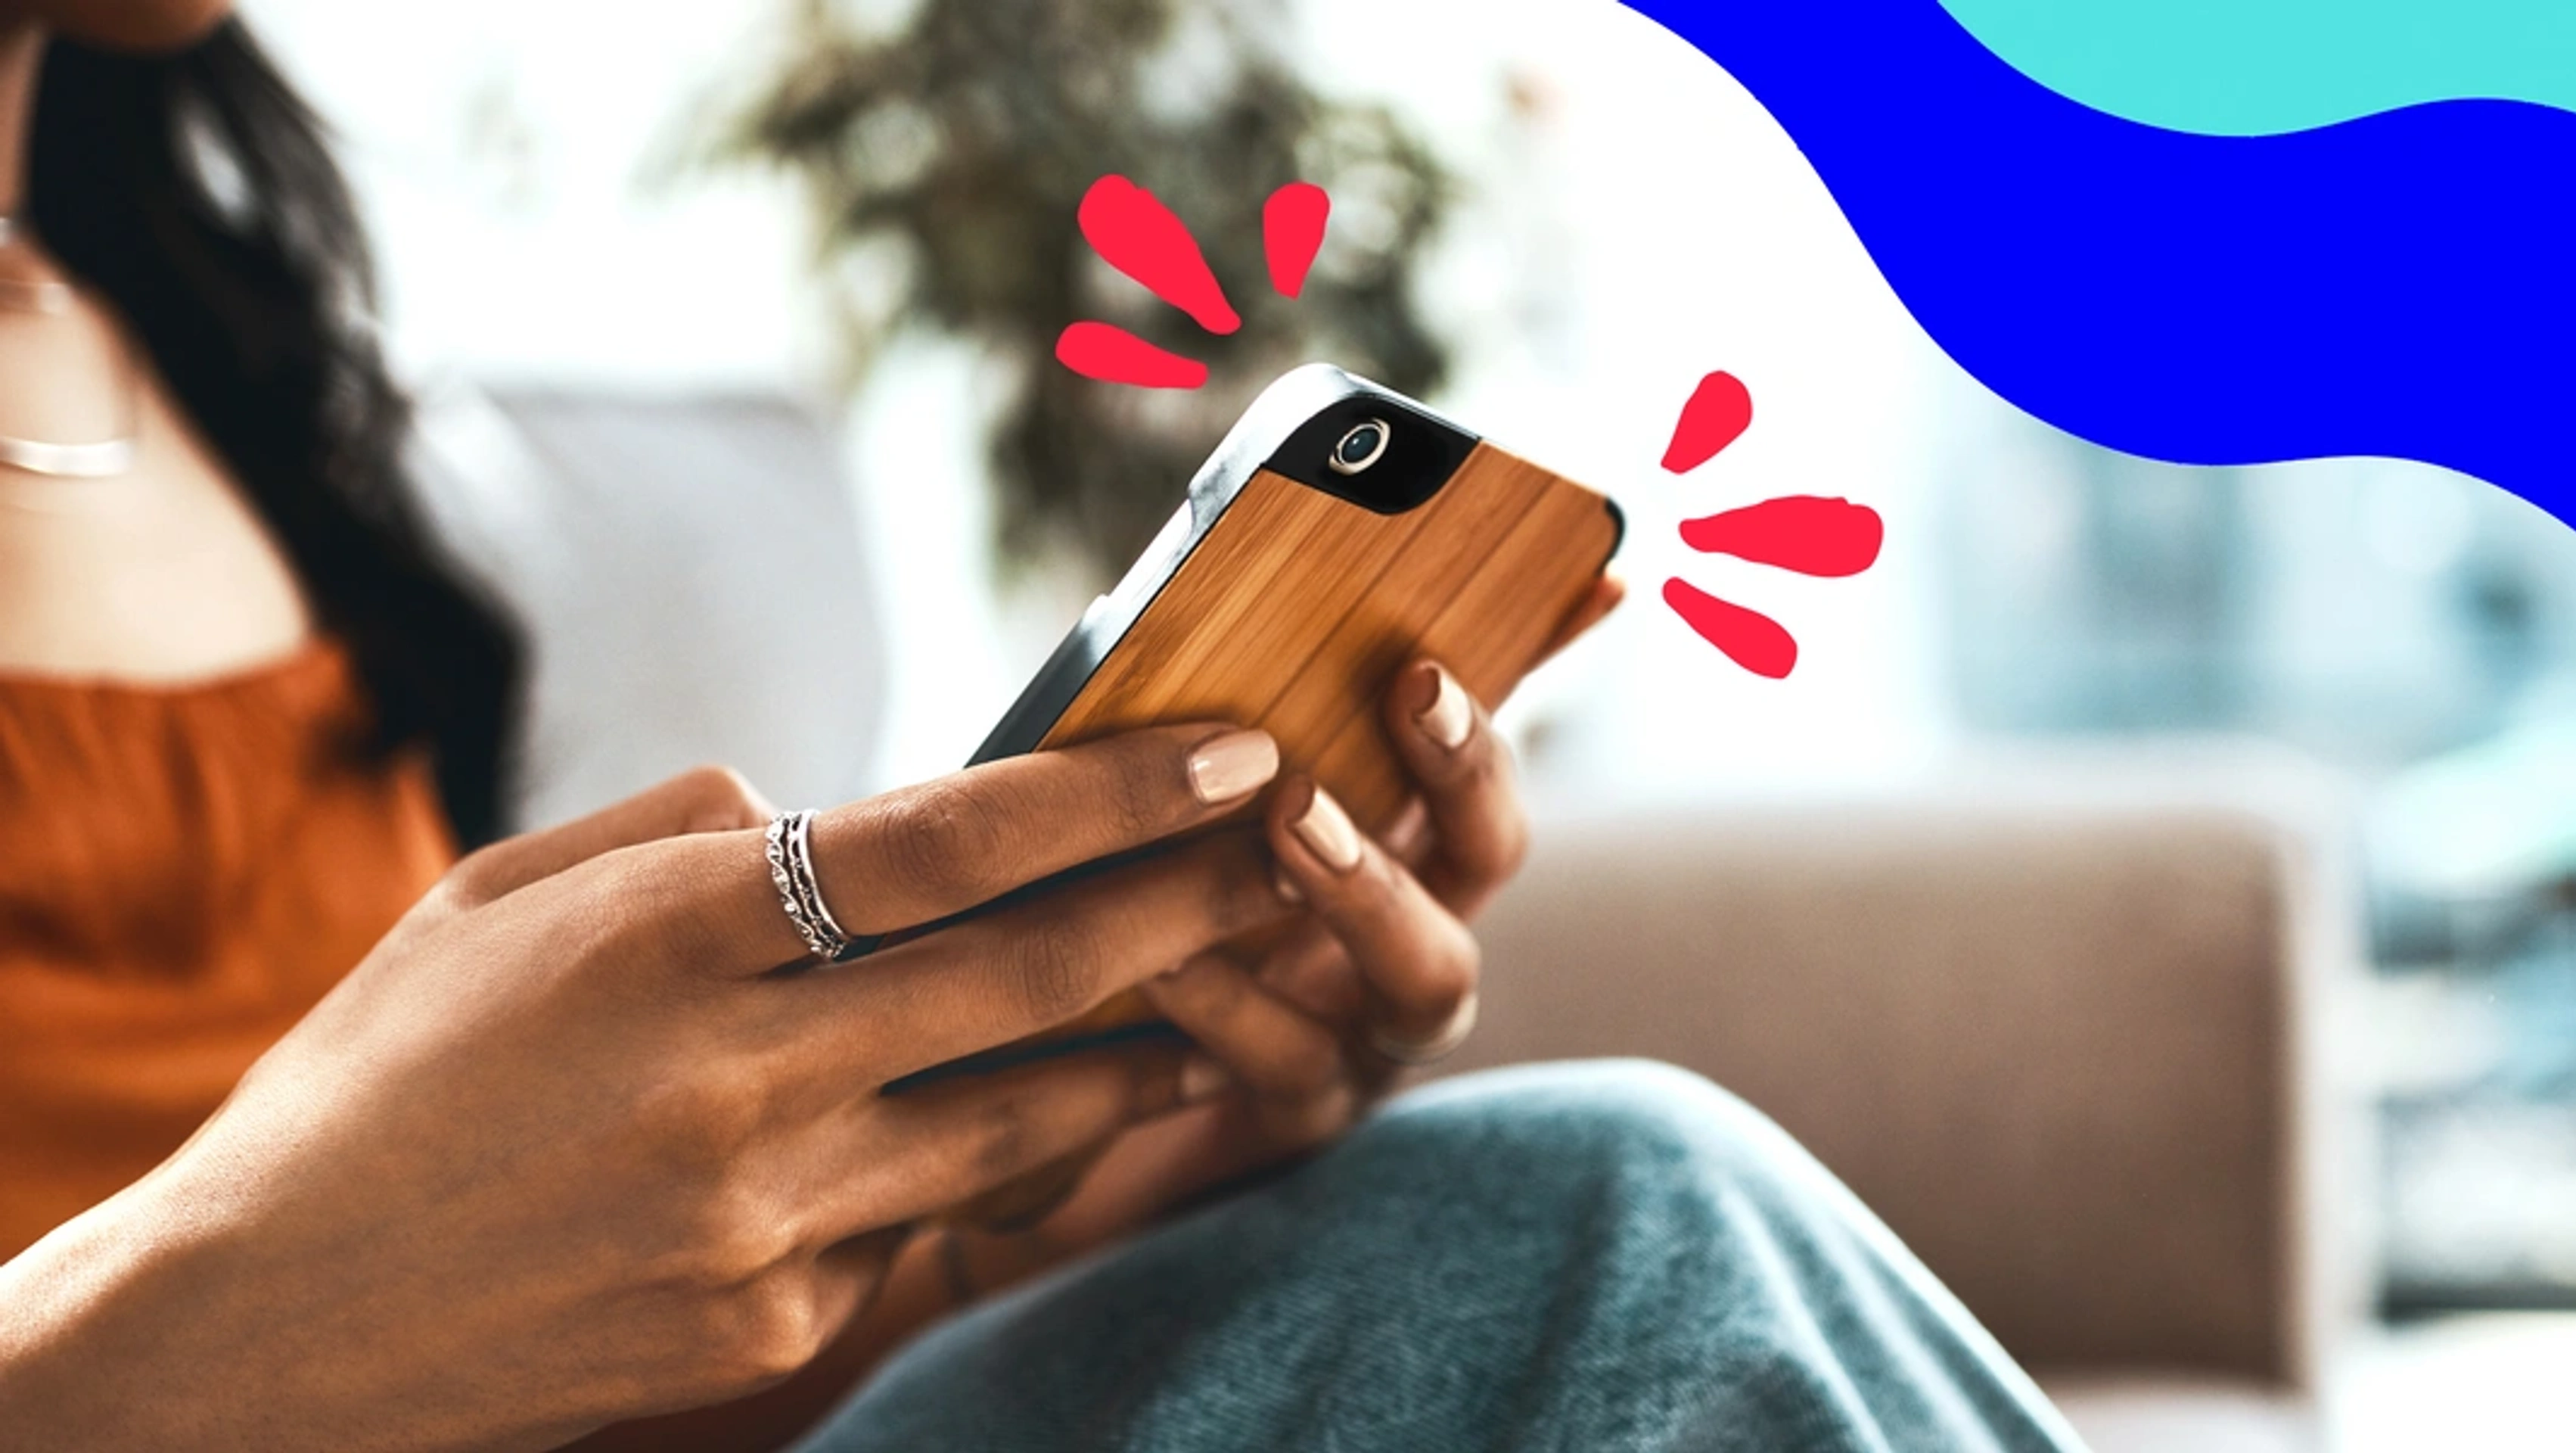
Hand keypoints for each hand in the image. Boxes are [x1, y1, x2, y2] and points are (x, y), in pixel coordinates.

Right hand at [0, 726, 1292, 1452]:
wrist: (261, 1333)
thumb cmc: (378, 1083)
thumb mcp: (496, 902)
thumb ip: (680, 836)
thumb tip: (831, 812)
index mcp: (659, 940)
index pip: (946, 843)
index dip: (1113, 790)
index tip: (1235, 746)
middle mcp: (734, 1080)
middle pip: (1032, 973)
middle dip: (1193, 899)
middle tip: (1303, 844)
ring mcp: (765, 1223)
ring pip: (1026, 1113)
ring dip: (1149, 1041)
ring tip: (1235, 982)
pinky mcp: (777, 1329)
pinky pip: (934, 1224)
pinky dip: (1003, 1162)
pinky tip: (1058, 1116)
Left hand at [964, 580, 1624, 1272]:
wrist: (1035, 1117)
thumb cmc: (1114, 915)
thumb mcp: (1164, 811)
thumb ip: (1206, 726)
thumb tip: (1239, 600)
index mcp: (1390, 842)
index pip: (1473, 756)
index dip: (1478, 705)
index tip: (1432, 654)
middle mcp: (1406, 936)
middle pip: (1486, 856)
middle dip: (1458, 775)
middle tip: (1407, 691)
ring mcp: (1369, 1034)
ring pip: (1429, 976)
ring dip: (1369, 889)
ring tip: (1294, 821)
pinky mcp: (1296, 1123)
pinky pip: (1293, 1067)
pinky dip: (1236, 1008)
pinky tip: (1166, 961)